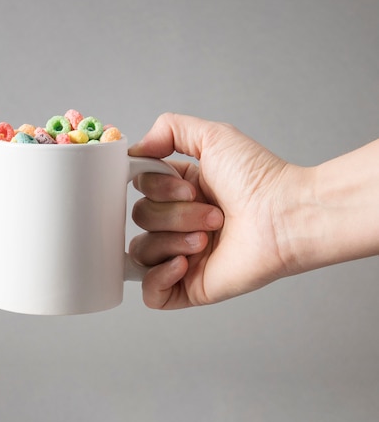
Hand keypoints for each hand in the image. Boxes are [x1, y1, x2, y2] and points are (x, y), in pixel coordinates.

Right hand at [129, 113, 295, 308]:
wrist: (286, 217)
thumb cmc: (259, 179)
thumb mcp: (212, 136)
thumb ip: (169, 129)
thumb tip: (135, 150)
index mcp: (181, 193)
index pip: (141, 189)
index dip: (156, 187)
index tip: (189, 186)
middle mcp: (179, 223)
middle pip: (141, 218)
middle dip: (175, 214)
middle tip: (214, 213)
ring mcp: (182, 256)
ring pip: (142, 251)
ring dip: (173, 240)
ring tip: (208, 238)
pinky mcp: (190, 287)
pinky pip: (150, 292)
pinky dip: (158, 276)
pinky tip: (184, 264)